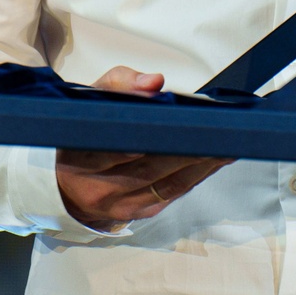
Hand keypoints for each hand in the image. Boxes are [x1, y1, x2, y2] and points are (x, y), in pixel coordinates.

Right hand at [55, 67, 232, 230]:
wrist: (68, 184)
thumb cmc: (84, 137)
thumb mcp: (91, 102)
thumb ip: (121, 85)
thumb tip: (155, 82)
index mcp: (79, 158)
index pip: (115, 149)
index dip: (148, 139)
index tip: (180, 124)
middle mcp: (98, 188)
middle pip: (150, 168)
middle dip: (189, 149)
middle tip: (219, 130)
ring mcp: (120, 205)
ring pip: (168, 185)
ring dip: (202, 164)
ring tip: (228, 142)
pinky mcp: (140, 212)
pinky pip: (174, 193)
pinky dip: (198, 174)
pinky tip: (216, 158)